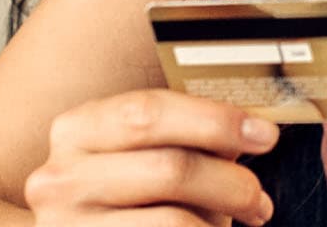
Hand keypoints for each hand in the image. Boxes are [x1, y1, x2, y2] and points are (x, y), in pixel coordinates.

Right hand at [26, 88, 281, 225]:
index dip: (215, 120)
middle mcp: (61, 178)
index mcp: (76, 130)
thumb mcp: (142, 159)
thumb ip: (187, 142)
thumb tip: (251, 132)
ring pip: (174, 221)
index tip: (265, 135)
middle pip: (169, 169)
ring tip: (238, 225)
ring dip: (219, 223)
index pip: (149, 112)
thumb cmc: (123, 201)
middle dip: (231, 183)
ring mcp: (70, 226)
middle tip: (260, 200)